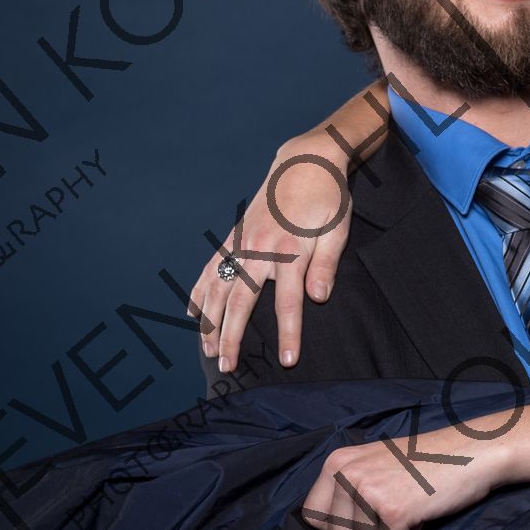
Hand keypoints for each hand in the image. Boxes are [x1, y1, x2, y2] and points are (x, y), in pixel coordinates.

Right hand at [187, 137, 353, 372]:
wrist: (305, 162)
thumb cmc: (327, 199)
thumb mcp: (337, 230)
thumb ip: (326, 265)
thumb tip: (318, 298)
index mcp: (291, 252)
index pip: (288, 303)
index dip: (289, 334)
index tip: (287, 361)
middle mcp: (261, 249)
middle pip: (241, 302)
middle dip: (232, 338)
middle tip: (227, 368)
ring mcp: (242, 243)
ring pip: (218, 288)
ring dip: (210, 321)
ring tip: (207, 350)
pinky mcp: (234, 236)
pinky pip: (211, 267)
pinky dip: (200, 291)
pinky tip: (192, 313)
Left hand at [299, 420, 505, 529]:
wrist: (468, 452)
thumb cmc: (424, 461)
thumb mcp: (372, 462)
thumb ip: (346, 487)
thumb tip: (327, 527)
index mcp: (338, 462)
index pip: (312, 515)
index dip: (337, 525)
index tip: (361, 517)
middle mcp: (348, 476)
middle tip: (391, 511)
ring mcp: (369, 494)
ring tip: (407, 509)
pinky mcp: (393, 512)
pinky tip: (419, 517)